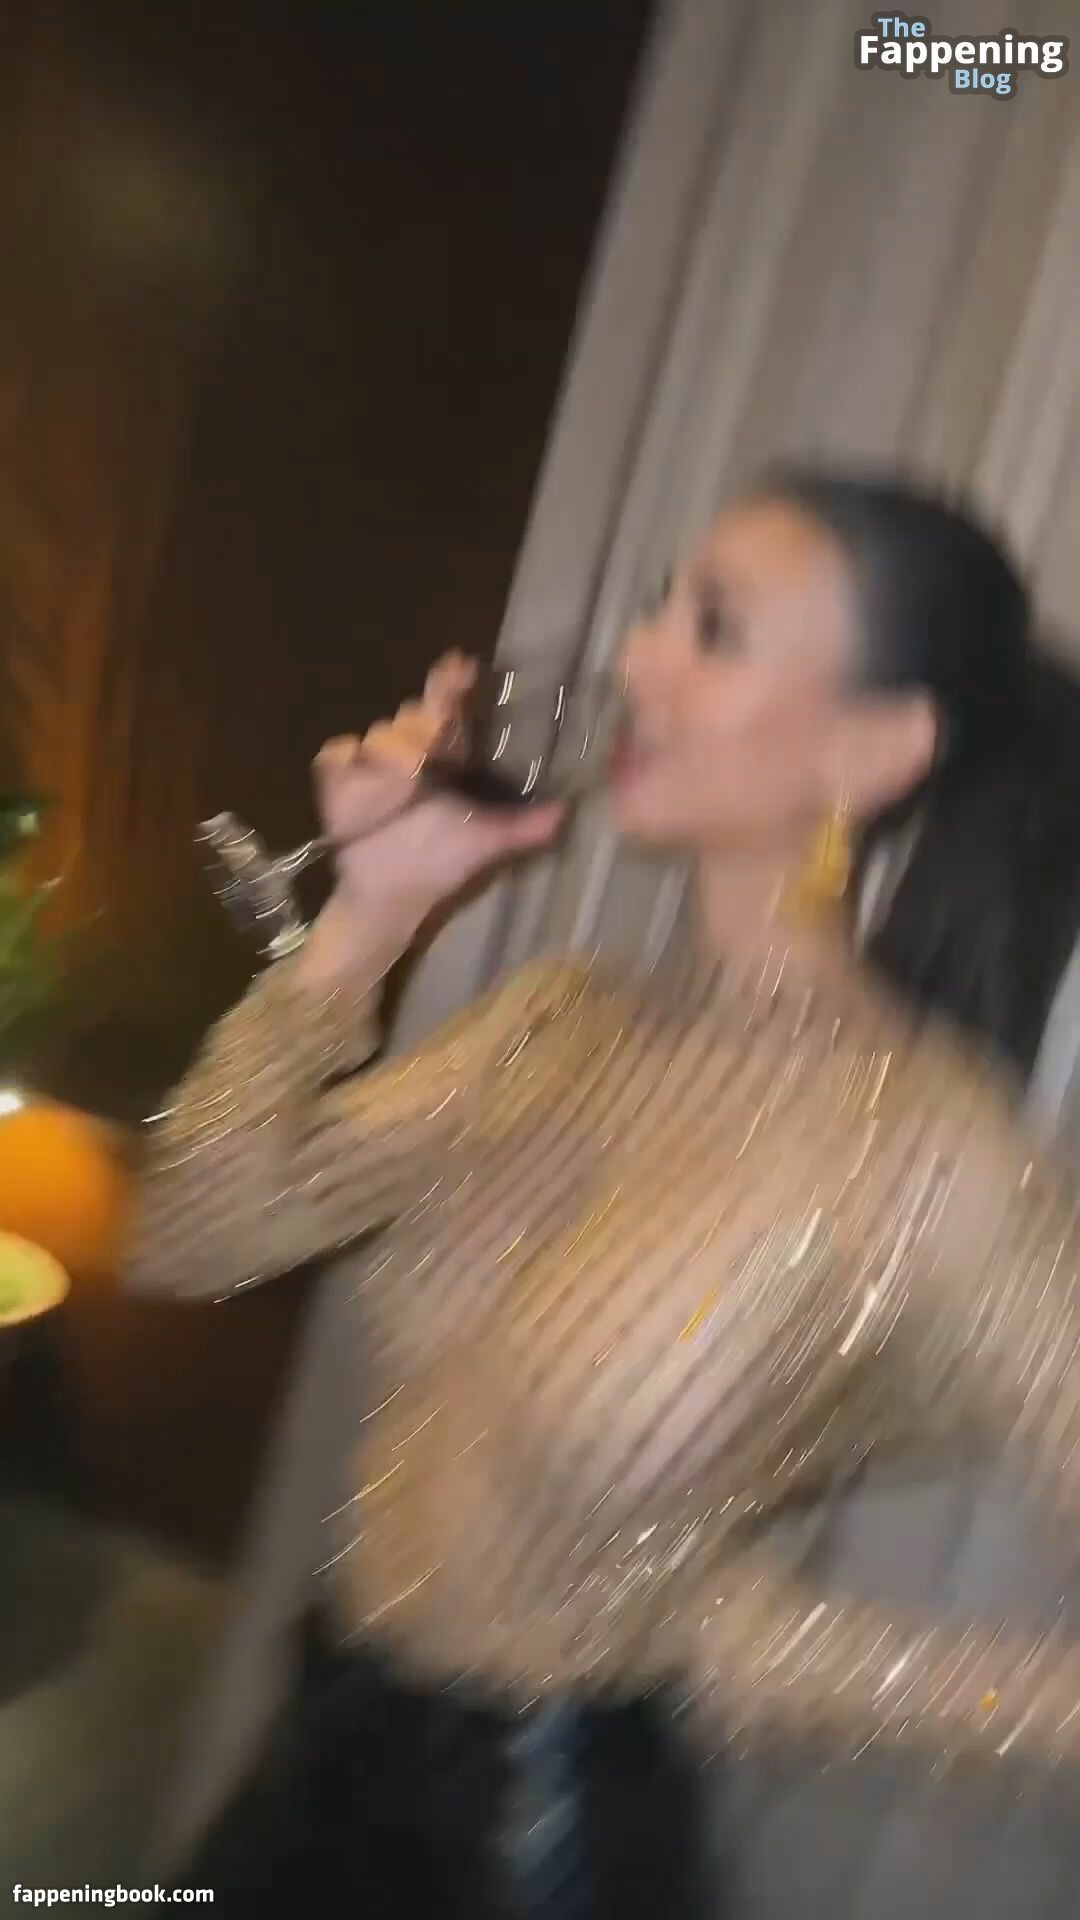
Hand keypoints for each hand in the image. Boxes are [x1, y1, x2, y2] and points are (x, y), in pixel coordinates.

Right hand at [311, 653, 562, 958]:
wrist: (388, 896)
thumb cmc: (438, 864)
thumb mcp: (484, 844)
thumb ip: (522, 827)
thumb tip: (565, 812)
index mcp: (445, 758)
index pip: (451, 711)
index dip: (453, 687)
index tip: (463, 666)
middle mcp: (408, 752)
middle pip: (414, 717)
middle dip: (423, 725)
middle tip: (432, 744)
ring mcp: (371, 764)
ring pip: (380, 734)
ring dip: (391, 751)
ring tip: (404, 776)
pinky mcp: (338, 780)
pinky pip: (337, 757)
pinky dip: (345, 763)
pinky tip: (355, 774)